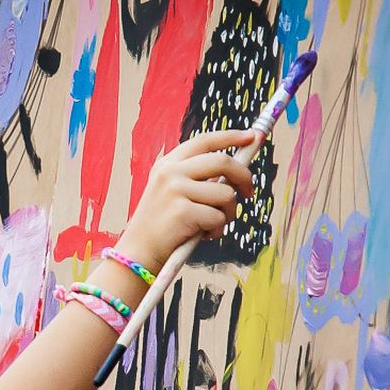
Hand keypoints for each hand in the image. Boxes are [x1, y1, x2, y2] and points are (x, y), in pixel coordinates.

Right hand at [117, 129, 256, 272]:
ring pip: (226, 194)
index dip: (231, 136)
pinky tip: (203, 235)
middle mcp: (170, 172)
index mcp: (168, 164)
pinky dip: (217, 229)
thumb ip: (198, 178)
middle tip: (249, 192)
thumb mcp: (173, 192)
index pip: (205, 141)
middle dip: (244, 176)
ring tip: (214, 224)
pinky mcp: (183, 212)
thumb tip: (238, 169)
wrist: (138, 252)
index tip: (251, 137)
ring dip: (229, 213)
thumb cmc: (163, 225)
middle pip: (222, 161)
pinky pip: (219, 217)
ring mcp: (175, 190)